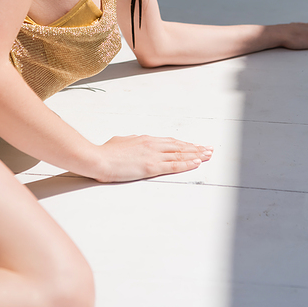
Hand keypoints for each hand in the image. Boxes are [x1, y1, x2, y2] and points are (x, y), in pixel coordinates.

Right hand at [94, 135, 212, 183]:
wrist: (98, 158)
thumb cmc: (106, 152)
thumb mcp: (122, 142)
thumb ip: (133, 142)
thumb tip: (138, 140)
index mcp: (146, 139)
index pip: (171, 142)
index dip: (184, 144)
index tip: (195, 145)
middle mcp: (153, 145)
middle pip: (179, 146)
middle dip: (196, 148)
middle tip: (209, 149)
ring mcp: (153, 155)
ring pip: (180, 154)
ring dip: (196, 154)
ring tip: (208, 155)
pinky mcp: (151, 166)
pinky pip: (174, 165)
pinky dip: (187, 163)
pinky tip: (196, 162)